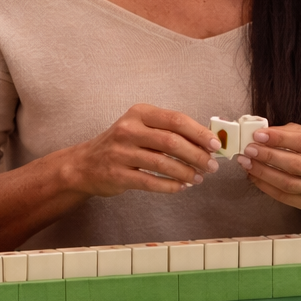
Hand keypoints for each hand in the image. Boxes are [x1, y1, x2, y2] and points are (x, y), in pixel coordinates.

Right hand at [59, 104, 219, 197]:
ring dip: (186, 173)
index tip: (215, 145)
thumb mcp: (141, 127)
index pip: (176, 120)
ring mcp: (121, 152)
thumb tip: (205, 141)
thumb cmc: (121, 144)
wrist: (85, 164)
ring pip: (163, 164)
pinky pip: (151, 182)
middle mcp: (129, 129)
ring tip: (199, 178)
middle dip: (197, 155)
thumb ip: (169, 131)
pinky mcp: (117, 174)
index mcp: (140, 113)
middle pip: (172, 142)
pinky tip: (181, 187)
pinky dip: (170, 186)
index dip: (199, 133)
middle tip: (212, 166)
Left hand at [236, 122, 300, 211]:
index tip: (258, 135)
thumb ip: (289, 132)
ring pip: (289, 184)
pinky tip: (254, 176)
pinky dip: (266, 186)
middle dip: (268, 156)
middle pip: (296, 165)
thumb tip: (261, 134)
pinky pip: (285, 197)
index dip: (279, 139)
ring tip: (247, 163)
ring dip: (264, 172)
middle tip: (249, 149)